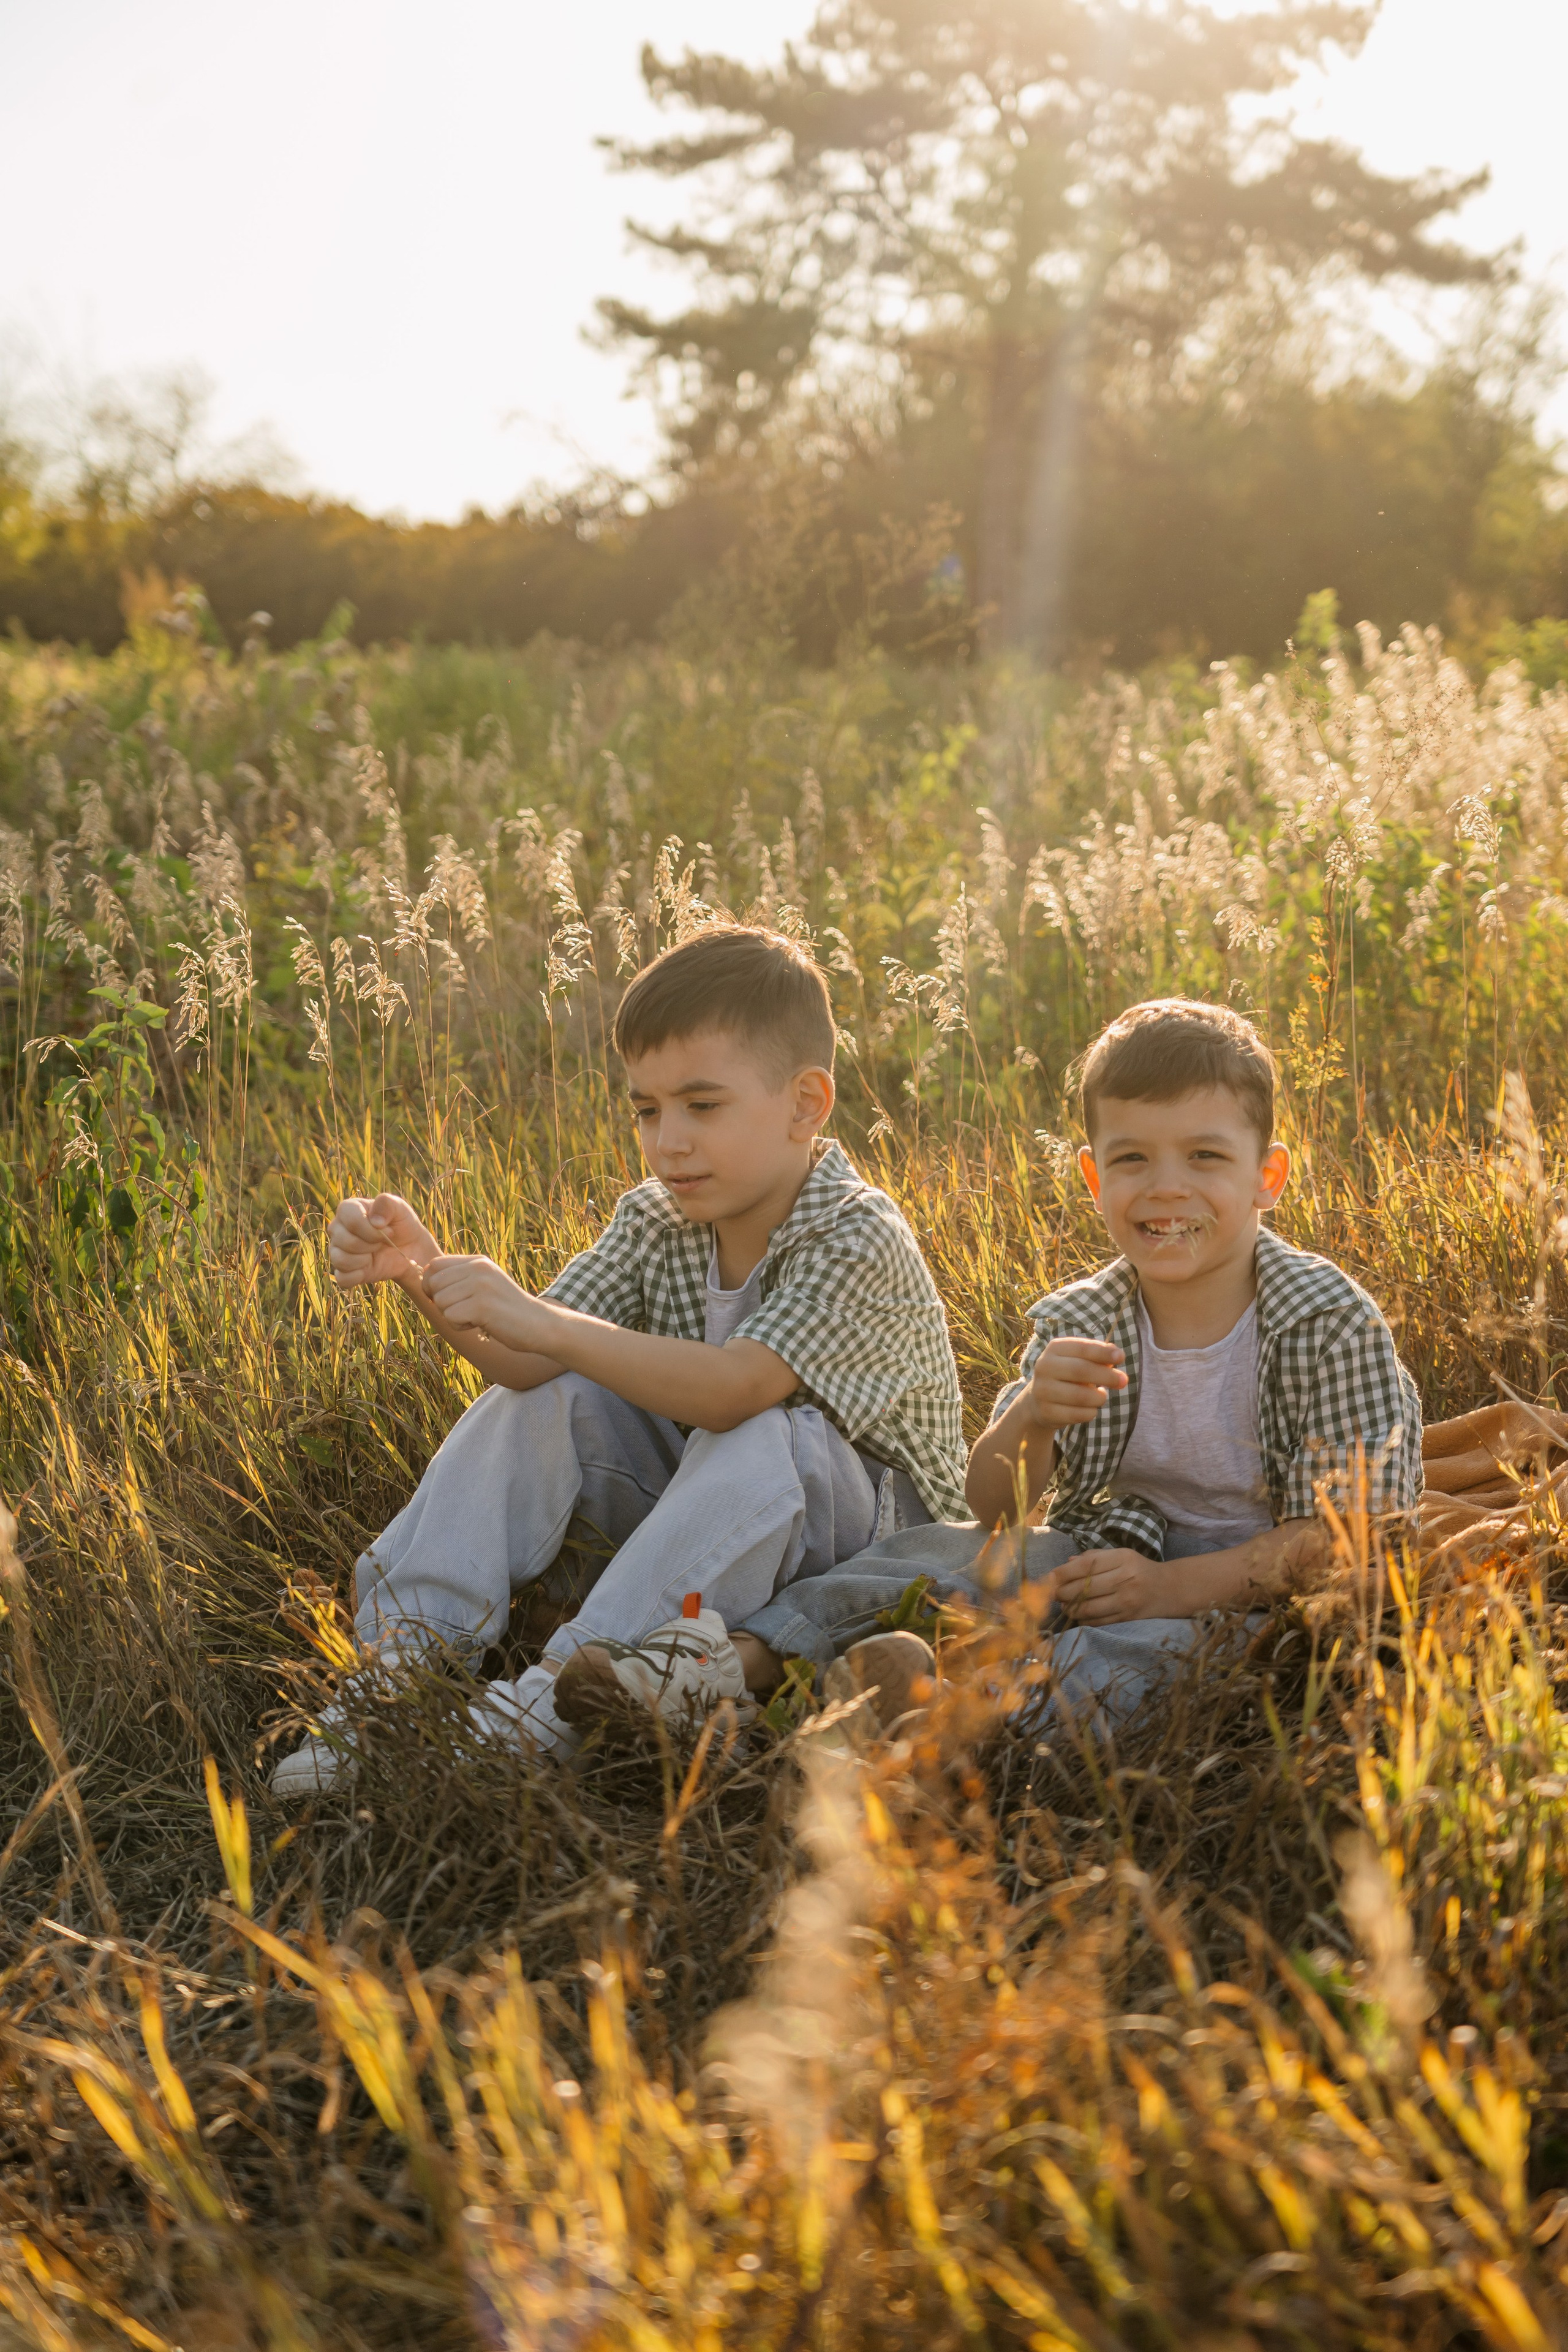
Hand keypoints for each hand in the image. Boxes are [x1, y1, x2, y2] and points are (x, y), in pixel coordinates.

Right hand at [328, 1192, 439, 1289]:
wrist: (409, 1248)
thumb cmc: (401, 1224)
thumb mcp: (400, 1208)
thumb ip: (387, 1204)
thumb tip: (375, 1221)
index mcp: (347, 1209)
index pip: (351, 1220)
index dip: (372, 1230)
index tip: (389, 1231)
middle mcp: (337, 1229)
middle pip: (346, 1241)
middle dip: (371, 1245)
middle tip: (383, 1243)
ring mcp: (337, 1250)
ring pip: (341, 1260)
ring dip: (364, 1260)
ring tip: (375, 1254)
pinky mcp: (343, 1271)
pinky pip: (342, 1278)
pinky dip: (358, 1276)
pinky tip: (369, 1268)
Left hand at [421, 1254, 542, 1350]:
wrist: (539, 1324)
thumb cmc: (507, 1310)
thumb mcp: (485, 1285)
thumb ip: (461, 1279)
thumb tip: (425, 1280)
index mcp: (478, 1261)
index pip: (435, 1265)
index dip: (430, 1284)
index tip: (444, 1298)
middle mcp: (479, 1268)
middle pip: (433, 1284)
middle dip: (441, 1302)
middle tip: (463, 1310)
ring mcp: (481, 1286)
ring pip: (440, 1302)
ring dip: (452, 1316)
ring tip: (475, 1317)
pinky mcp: (482, 1305)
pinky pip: (450, 1317)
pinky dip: (460, 1326)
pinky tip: (479, 1324)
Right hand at [1028, 1336, 1126, 1431]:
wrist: (1038, 1400)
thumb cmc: (1067, 1376)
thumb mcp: (1080, 1360)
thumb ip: (1098, 1356)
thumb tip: (1116, 1354)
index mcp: (1054, 1349)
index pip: (1082, 1348)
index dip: (1103, 1352)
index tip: (1121, 1357)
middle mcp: (1044, 1367)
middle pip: (1081, 1370)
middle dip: (1107, 1376)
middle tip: (1124, 1381)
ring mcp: (1042, 1390)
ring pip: (1081, 1396)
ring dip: (1099, 1397)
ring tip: (1101, 1396)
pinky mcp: (1046, 1412)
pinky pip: (1078, 1414)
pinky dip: (1091, 1412)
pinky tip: (1090, 1408)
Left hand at [1051, 1546, 1163, 1624]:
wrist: (1169, 1589)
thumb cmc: (1139, 1569)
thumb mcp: (1121, 1555)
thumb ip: (1094, 1557)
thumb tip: (1066, 1563)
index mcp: (1122, 1558)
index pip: (1086, 1565)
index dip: (1064, 1573)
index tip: (1049, 1577)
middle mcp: (1125, 1579)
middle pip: (1085, 1588)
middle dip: (1062, 1592)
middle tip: (1052, 1593)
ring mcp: (1127, 1601)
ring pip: (1089, 1608)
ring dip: (1070, 1608)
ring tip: (1063, 1605)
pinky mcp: (1128, 1618)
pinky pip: (1099, 1622)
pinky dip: (1083, 1619)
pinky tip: (1077, 1615)